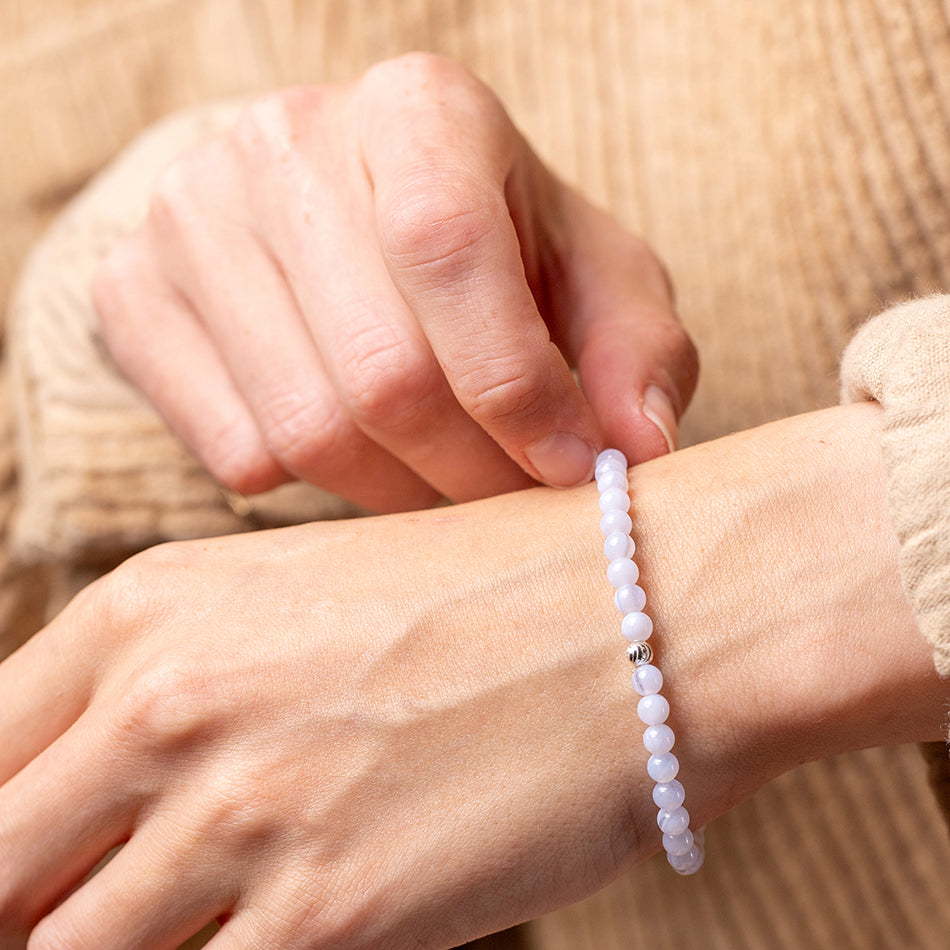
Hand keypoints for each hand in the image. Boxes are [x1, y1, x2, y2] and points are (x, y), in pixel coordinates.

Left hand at [0, 405, 942, 948]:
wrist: (643, 607)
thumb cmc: (488, 591)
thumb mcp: (303, 603)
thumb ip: (186, 691)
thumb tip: (112, 802)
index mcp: (150, 608)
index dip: (1, 830)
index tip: (42, 864)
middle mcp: (170, 700)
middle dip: (27, 906)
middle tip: (82, 914)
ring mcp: (241, 810)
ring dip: (112, 949)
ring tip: (199, 920)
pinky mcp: (329, 912)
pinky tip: (280, 931)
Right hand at [92, 53, 697, 511]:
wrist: (341, 215)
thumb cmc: (492, 246)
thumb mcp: (590, 273)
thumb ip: (636, 346)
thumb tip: (638, 444)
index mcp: (415, 109)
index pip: (450, 252)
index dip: (518, 389)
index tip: (568, 467)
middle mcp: (285, 142)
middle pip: (382, 371)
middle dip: (469, 470)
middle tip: (511, 497)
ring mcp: (191, 217)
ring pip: (308, 428)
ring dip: (398, 491)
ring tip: (442, 480)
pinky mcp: (132, 294)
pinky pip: (234, 451)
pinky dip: (315, 486)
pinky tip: (358, 450)